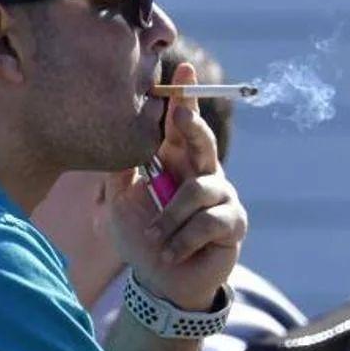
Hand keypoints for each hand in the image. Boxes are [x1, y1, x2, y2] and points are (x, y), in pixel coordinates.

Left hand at [105, 63, 246, 311]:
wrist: (160, 282)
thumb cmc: (141, 239)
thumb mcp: (119, 203)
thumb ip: (118, 171)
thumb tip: (115, 136)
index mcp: (176, 161)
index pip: (181, 123)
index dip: (184, 96)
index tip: (184, 68)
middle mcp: (203, 172)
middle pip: (202, 139)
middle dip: (192, 125)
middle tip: (179, 115)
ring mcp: (222, 196)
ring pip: (199, 190)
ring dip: (170, 218)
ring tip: (157, 238)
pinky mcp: (234, 223)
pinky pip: (209, 221)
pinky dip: (183, 239)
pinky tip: (172, 252)